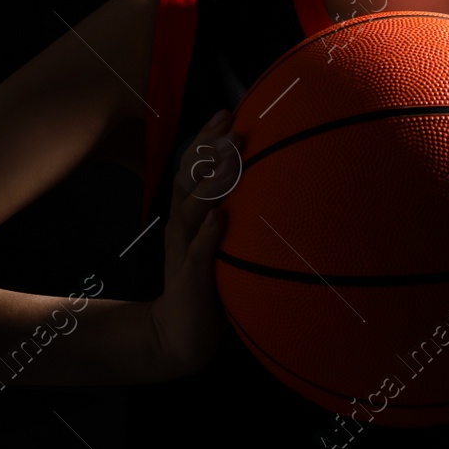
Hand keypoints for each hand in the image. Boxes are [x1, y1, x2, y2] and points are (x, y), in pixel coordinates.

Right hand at [145, 109, 240, 380]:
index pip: (192, 168)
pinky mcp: (191, 280)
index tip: (226, 112)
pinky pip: (198, 255)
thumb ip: (235, 213)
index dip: (206, 139)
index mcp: (188, 215)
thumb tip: (269, 182)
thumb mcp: (221, 242)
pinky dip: (207, 236)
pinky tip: (219, 219)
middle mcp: (182, 227)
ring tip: (227, 162)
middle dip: (207, 151)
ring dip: (209, 185)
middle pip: (188, 180)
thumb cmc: (207, 282)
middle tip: (230, 127)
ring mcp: (183, 252)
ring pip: (191, 211)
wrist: (179, 335)